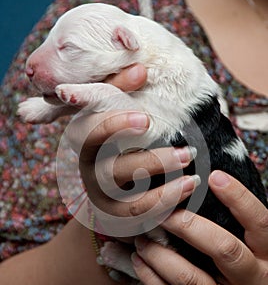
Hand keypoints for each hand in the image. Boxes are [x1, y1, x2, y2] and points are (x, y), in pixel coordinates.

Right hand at [66, 64, 198, 235]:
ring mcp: (102, 195)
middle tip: (187, 154)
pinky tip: (188, 190)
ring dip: (164, 190)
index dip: (114, 126)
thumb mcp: (114, 110)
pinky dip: (165, 205)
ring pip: (129, 199)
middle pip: (114, 171)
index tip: (145, 120)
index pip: (90, 133)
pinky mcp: (116, 214)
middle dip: (152, 163)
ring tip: (194, 179)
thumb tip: (141, 68)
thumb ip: (122, 89)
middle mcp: (89, 169)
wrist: (106, 178)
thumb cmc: (115, 136)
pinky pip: (140, 216)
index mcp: (84, 139)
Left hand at [132, 170, 267, 284]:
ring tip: (141, 239)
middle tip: (163, 213)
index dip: (239, 198)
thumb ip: (240, 234)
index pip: (261, 224)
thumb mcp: (257, 261)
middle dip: (188, 226)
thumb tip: (212, 189)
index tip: (214, 176)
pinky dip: (151, 279)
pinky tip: (140, 262)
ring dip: (159, 254)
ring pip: (189, 279)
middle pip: (223, 249)